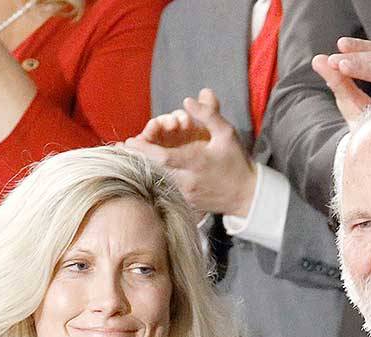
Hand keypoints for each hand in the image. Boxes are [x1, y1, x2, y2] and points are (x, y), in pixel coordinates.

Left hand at [124, 88, 257, 217]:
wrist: (247, 196)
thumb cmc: (237, 162)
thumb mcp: (227, 134)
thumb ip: (208, 115)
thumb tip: (187, 100)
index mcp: (197, 162)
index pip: (163, 157)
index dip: (143, 149)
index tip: (129, 141)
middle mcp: (188, 181)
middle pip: (154, 170)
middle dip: (137, 159)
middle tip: (123, 149)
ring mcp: (186, 195)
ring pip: (158, 181)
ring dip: (144, 169)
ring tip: (130, 159)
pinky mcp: (187, 203)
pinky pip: (166, 191)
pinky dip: (155, 180)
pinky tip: (147, 173)